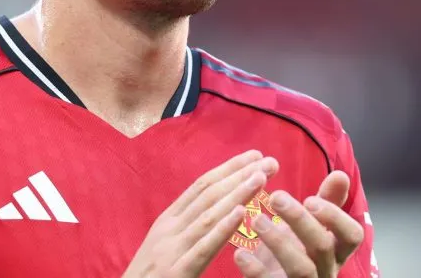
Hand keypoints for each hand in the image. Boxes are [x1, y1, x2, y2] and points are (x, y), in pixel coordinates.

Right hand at [123, 150, 279, 277]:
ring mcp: (172, 249)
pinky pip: (203, 247)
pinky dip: (222, 228)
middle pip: (209, 195)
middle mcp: (170, 229)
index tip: (255, 155)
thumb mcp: (166, 244)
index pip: (202, 186)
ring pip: (209, 216)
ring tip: (261, 177)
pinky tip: (241, 213)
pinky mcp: (177, 272)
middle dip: (240, 175)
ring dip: (236, 194)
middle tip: (269, 160)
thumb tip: (220, 206)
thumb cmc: (151, 276)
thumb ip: (189, 227)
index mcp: (168, 220)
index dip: (229, 168)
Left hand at [232, 171, 363, 276]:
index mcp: (336, 251)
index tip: (310, 199)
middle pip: (322, 247)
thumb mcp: (314, 226)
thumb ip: (327, 202)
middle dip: (300, 220)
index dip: (335, 218)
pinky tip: (240, 254)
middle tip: (275, 197)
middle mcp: (325, 270)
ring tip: (257, 220)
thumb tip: (341, 174)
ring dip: (279, 242)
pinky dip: (255, 270)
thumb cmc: (297, 250)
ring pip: (301, 269)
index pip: (352, 236)